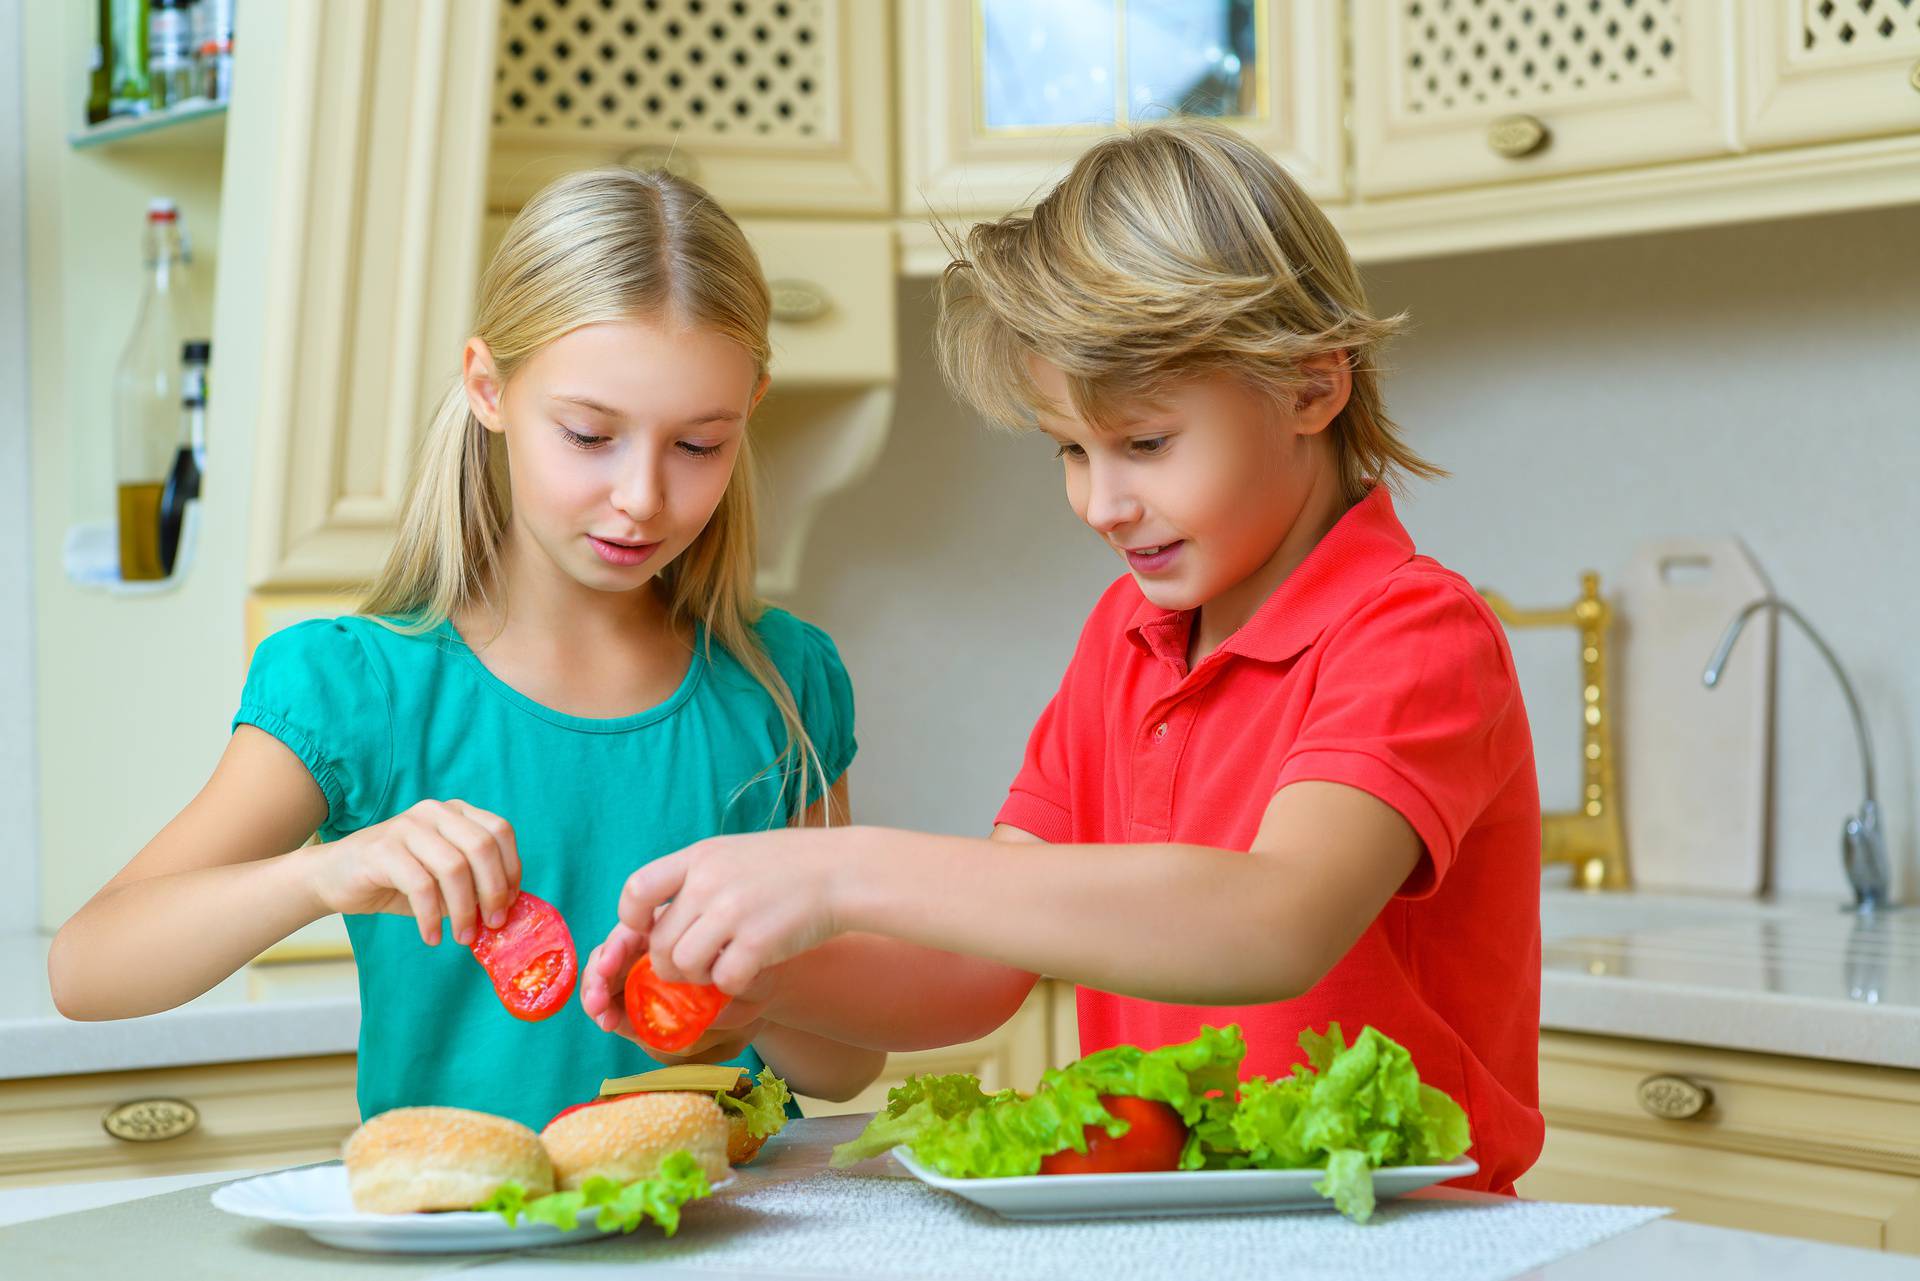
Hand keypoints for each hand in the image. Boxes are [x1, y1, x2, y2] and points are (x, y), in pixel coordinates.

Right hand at [297, 799, 519, 946]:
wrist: (335, 877)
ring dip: (464, 909)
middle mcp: (434, 812)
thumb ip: (473, 884)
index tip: (509, 904)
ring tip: (462, 936)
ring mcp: (408, 827)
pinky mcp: (382, 849)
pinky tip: (431, 936)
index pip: (500, 832)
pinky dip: (431, 916)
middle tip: (492, 924)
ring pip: (454, 867)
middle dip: (493, 891)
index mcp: (456, 813)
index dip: (511, 869)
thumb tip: (505, 909)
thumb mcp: (443, 879)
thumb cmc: (397, 879)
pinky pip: (420, 885)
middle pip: (481, 847)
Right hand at [580, 920, 778, 1059]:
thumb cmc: (754, 963)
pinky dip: (610, 1012)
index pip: (632, 926)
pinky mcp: (640, 996)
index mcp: (673, 921)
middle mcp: (652, 941)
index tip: (612, 963)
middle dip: (598, 975)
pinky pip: (617, 1001)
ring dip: (597, 996)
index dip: (616, 945)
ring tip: (603, 1017)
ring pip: (607, 975)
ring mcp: (643, 967)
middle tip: (597, 1000)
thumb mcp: (748, 965)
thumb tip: (705, 999)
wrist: (758, 986)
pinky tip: (611, 1023)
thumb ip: (728, 976)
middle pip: (612, 951)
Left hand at [604, 827, 871, 997]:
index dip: (634, 920)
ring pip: (683, 967)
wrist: (845, 871)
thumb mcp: (736, 853)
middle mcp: (708, 883)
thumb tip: (661, 917)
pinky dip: (733, 984)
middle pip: (659, 943)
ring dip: (700, 977)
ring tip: (724, 965)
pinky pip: (723, 981)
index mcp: (700, 856)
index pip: (635, 890)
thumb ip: (699, 878)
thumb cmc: (792, 865)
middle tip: (696, 964)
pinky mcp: (757, 943)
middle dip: (671, 965)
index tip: (652, 930)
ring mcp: (732, 913)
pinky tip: (751, 969)